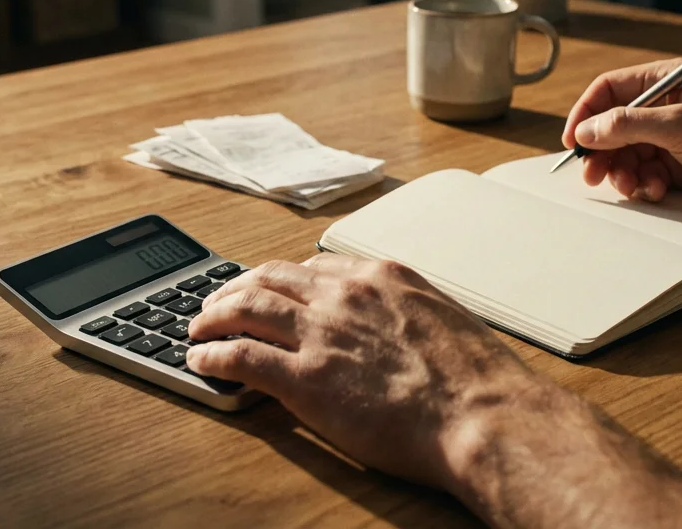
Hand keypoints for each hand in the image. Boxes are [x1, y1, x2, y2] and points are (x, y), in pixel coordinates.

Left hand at [185, 254, 562, 492]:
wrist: (482, 414)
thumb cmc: (476, 381)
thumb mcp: (442, 321)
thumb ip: (405, 313)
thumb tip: (392, 326)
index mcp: (381, 276)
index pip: (313, 266)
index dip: (280, 278)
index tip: (268, 288)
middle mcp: (345, 294)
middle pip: (270, 277)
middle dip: (236, 287)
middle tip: (218, 301)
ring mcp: (322, 333)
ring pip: (246, 306)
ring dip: (214, 315)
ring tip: (198, 326)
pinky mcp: (305, 378)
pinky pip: (241, 356)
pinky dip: (212, 353)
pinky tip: (201, 359)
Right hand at [561, 59, 681, 216]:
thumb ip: (629, 125)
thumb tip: (586, 131)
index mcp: (667, 81)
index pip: (609, 90)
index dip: (586, 114)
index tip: (574, 142)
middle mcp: (665, 108)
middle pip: (612, 127)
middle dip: (602, 153)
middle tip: (593, 176)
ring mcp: (671, 139)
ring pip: (625, 155)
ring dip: (622, 173)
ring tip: (632, 187)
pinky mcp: (678, 168)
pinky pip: (644, 175)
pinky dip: (643, 185)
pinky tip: (656, 191)